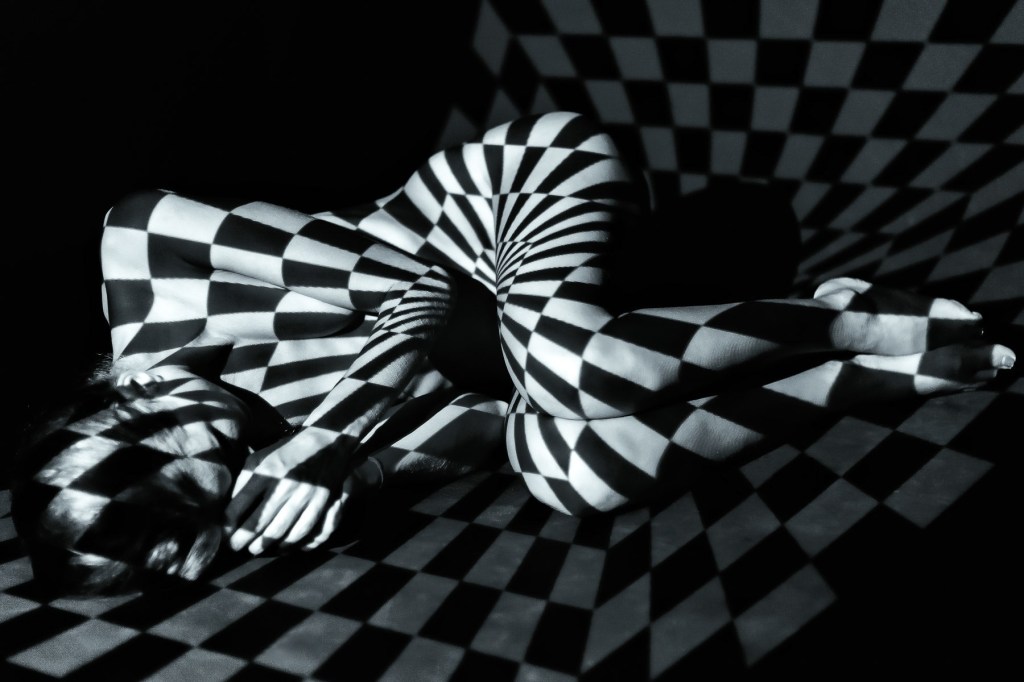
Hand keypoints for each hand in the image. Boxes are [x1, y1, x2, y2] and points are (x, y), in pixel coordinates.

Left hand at [224, 427, 363, 553]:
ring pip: (283, 531)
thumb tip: (230, 509)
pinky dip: (293, 543)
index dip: (229, 525)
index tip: (224, 534)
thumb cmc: (287, 452)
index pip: (240, 505)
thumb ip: (244, 481)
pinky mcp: (323, 501)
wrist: (327, 441)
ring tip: (256, 549)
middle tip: (236, 547)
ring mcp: (306, 495)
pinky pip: (306, 530)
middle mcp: (286, 485)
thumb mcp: (260, 458)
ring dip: (266, 545)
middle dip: (244, 540)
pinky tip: (284, 547)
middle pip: (261, 523)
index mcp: (267, 472)